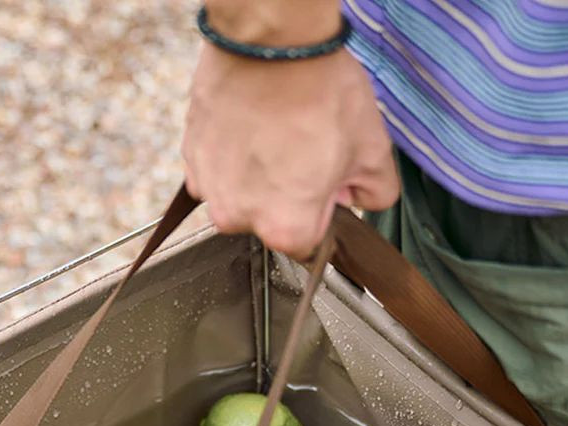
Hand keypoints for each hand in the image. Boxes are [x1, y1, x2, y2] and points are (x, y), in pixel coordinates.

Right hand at [182, 43, 398, 258]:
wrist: (273, 42)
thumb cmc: (320, 95)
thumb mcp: (374, 151)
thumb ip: (375, 194)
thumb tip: (361, 200)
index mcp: (285, 229)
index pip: (307, 241)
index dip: (321, 210)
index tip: (325, 182)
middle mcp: (239, 218)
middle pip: (269, 219)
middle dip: (287, 194)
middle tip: (303, 148)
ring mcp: (210, 186)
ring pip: (241, 193)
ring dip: (257, 174)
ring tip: (276, 132)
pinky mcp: (191, 154)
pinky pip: (217, 168)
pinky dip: (233, 153)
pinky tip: (252, 124)